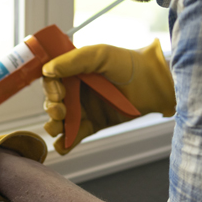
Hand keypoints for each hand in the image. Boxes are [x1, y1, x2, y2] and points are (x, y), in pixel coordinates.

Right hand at [41, 39, 175, 154]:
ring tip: (58, 128)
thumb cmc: (128, 64)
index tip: (59, 94)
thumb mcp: (100, 55)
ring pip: (60, 120)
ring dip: (55, 126)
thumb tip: (47, 70)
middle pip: (53, 101)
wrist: (153, 84)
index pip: (52, 80)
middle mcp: (76, 89)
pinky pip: (74, 135)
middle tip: (61, 112)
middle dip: (52, 109)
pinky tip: (63, 146)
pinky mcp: (93, 125)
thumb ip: (73, 61)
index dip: (50, 89)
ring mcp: (84, 108)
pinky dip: (65, 143)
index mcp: (74, 70)